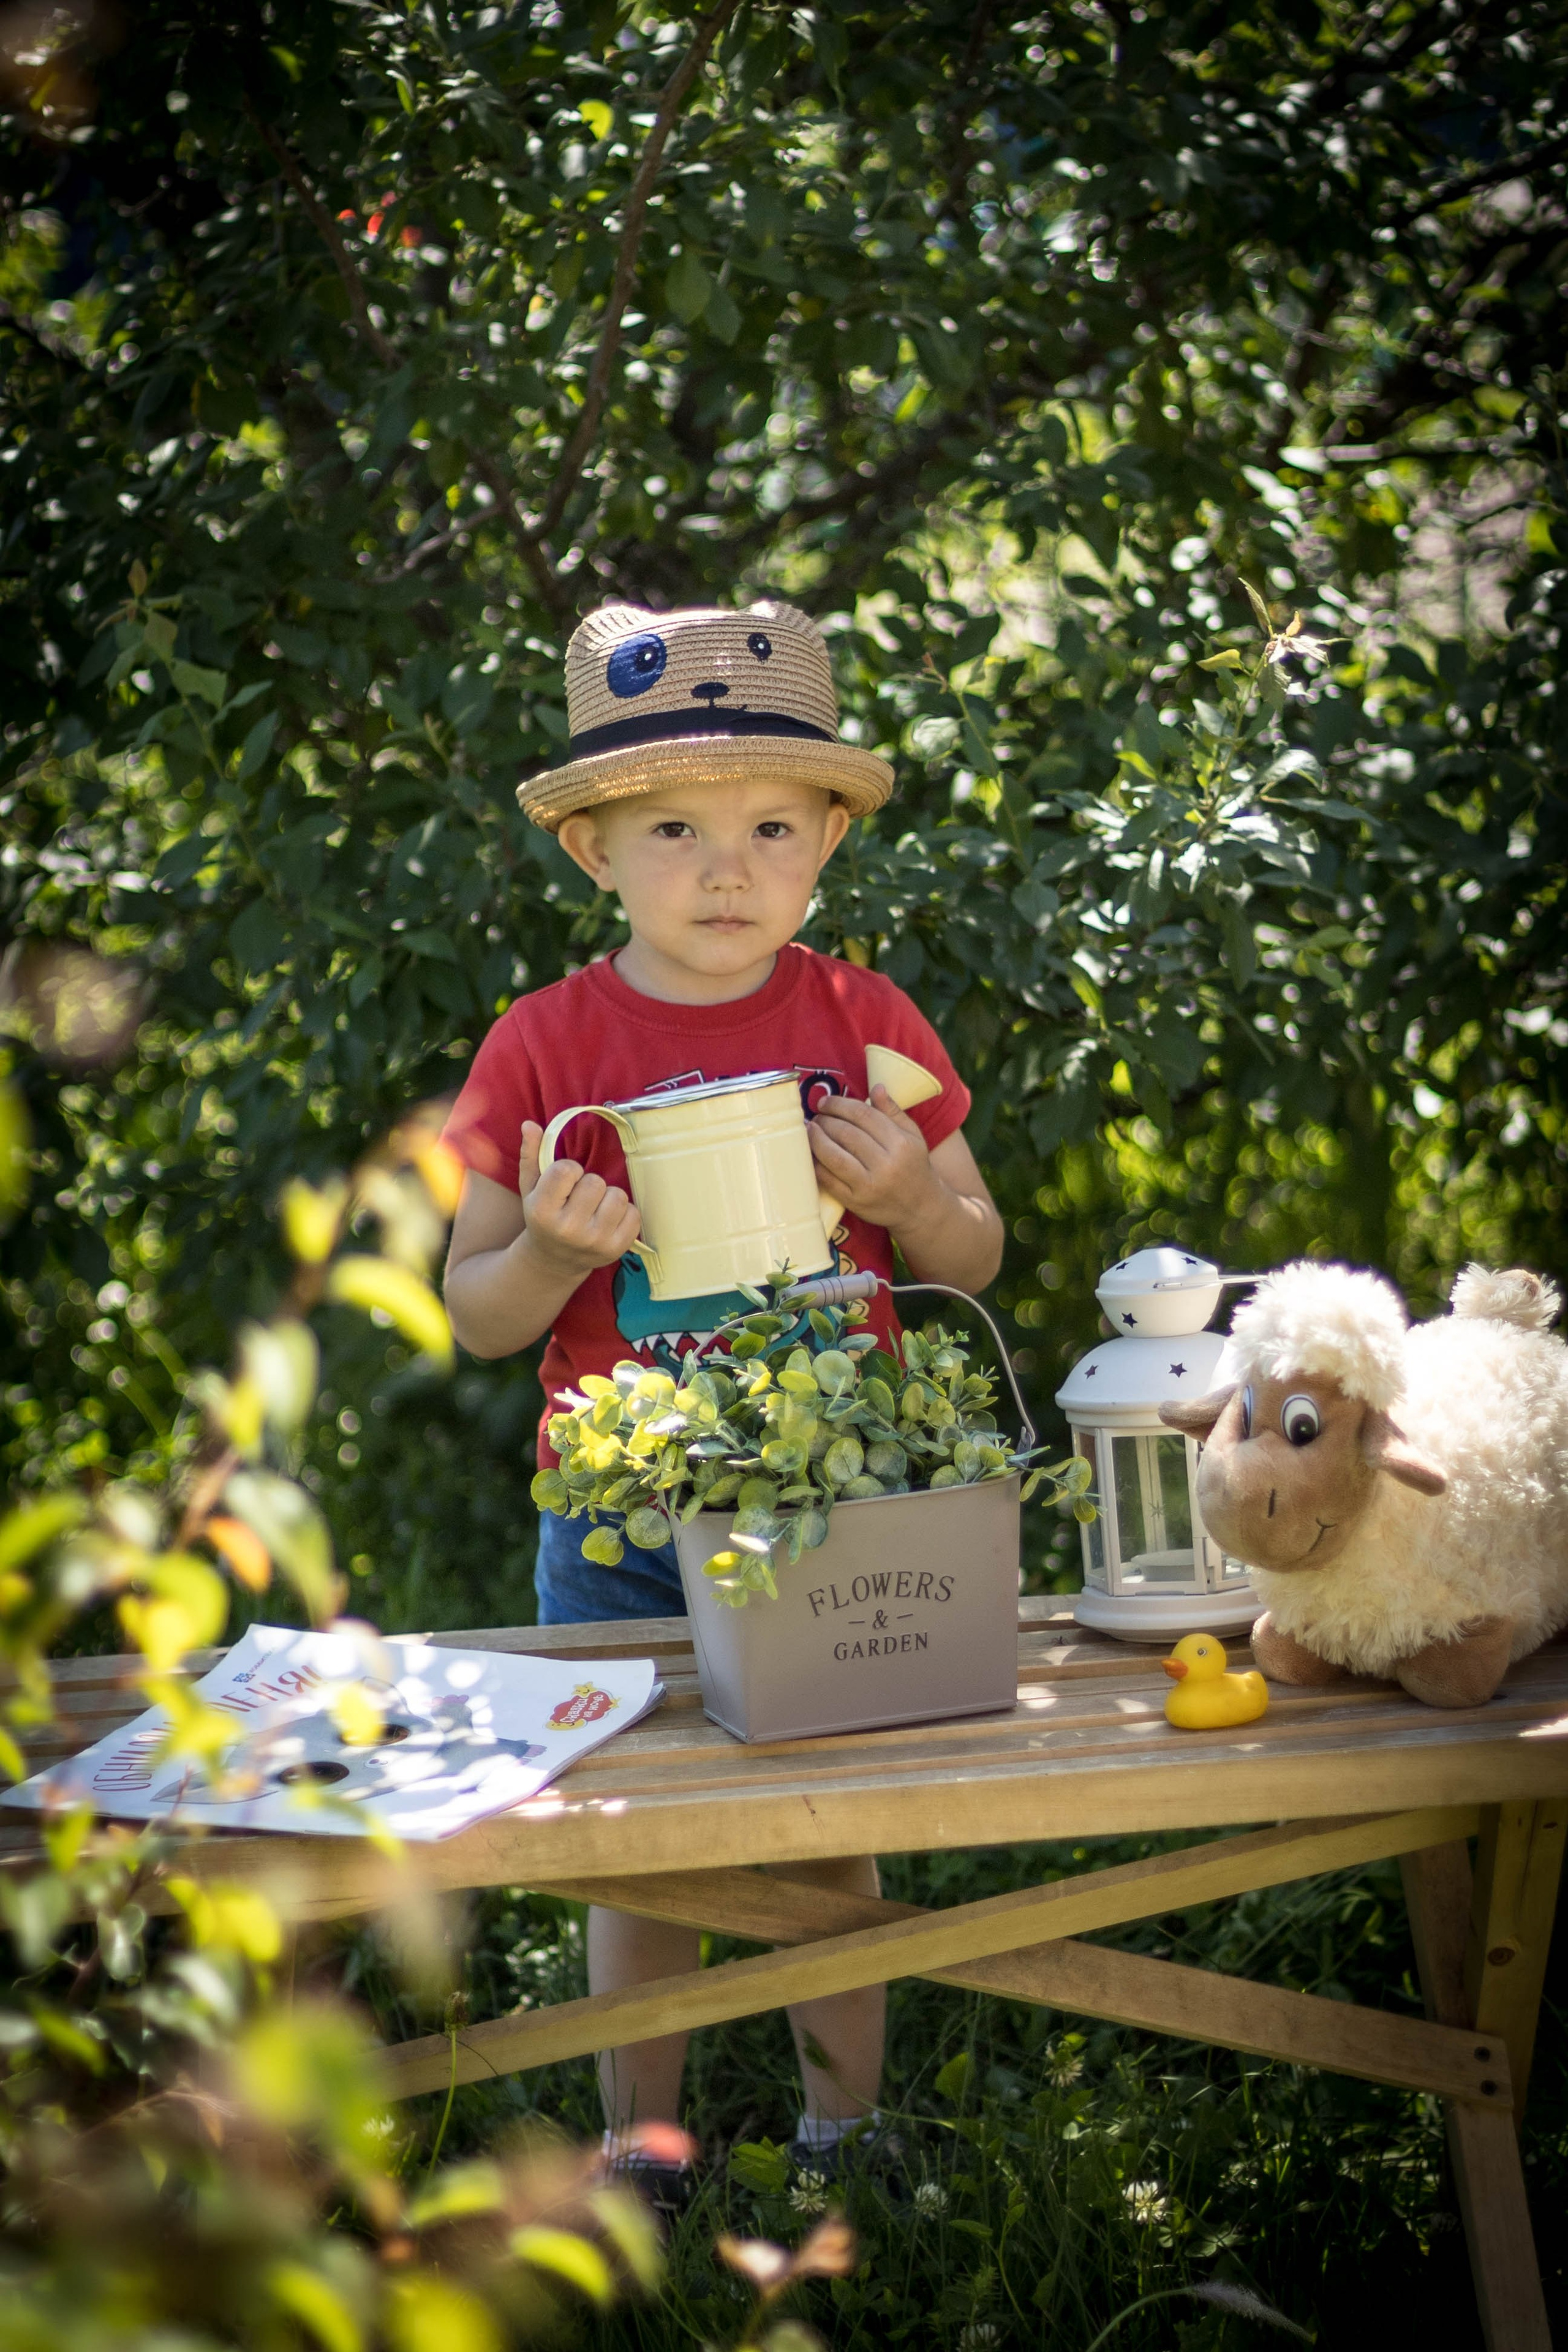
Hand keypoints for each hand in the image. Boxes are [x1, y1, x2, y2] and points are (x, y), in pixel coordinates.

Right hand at [516, 1119, 640, 1276]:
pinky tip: (608, 1220)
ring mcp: (594, 1242)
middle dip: (590, 1184)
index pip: (567, 1170)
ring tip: (595, 1208)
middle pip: (595, 1182)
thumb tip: (530, 1125)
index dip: (570, 1170)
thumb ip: (531, 1155)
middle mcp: (568, 1229)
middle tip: (580, 1198)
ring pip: (618, 1196)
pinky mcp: (616, 1249)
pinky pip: (634, 1214)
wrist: (555, 1261)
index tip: (566, 1182)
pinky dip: (624, 1213)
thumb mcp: (531, 1189)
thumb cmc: (544, 1217)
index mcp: (542, 1211)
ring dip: (609, 1197)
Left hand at [807, 1086, 942, 1231]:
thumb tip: (876, 1087)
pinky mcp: (856, 1202)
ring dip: (816, 1139)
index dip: (839, 1105)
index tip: (825, 1102)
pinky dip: (815, 1163)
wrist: (920, 1208)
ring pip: (833, 1155)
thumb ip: (893, 1111)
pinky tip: (811, 1153)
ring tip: (810, 1129)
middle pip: (846, 1133)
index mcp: (901, 1143)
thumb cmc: (913, 1166)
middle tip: (817, 1116)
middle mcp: (886, 1164)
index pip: (863, 1115)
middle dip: (825, 1120)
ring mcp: (869, 1185)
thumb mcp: (912, 1136)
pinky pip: (828, 1179)